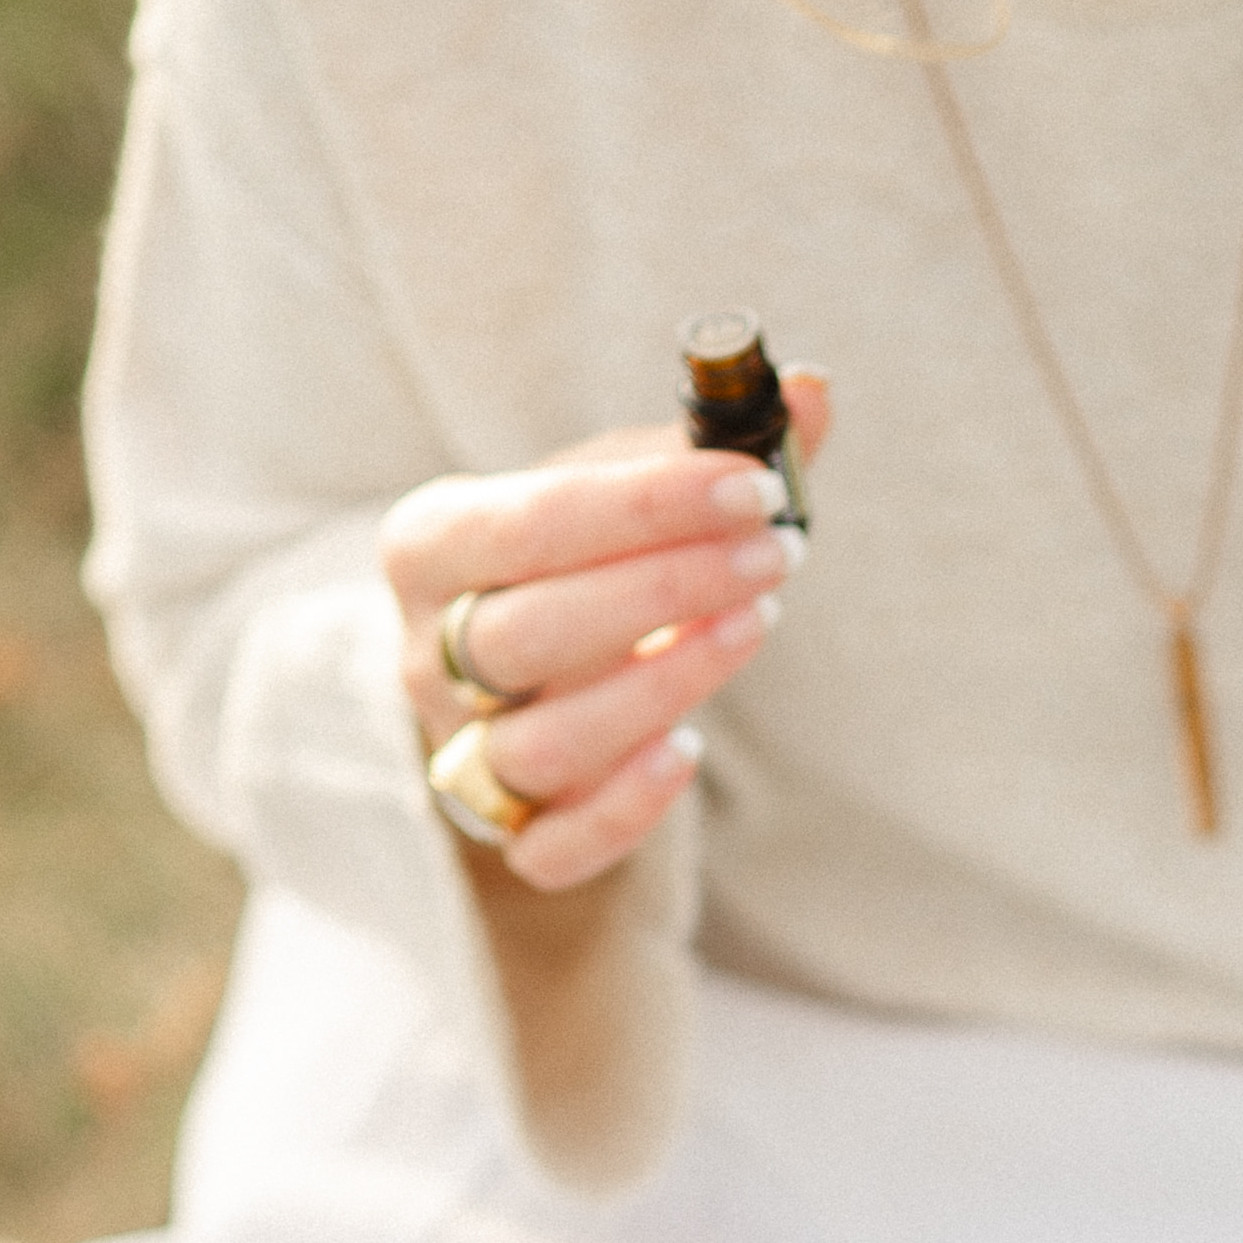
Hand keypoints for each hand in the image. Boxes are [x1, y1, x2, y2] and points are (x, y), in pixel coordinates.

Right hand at [379, 375, 834, 894]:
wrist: (526, 663)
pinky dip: (622, 810)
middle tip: (776, 549)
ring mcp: (461, 750)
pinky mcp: (510, 831)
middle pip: (528, 633)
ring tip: (757, 620)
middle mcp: (427, 651)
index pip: (526, 523)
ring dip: (661, 685)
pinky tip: (689, 749)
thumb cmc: (581, 556)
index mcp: (432, 542)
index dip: (644, 505)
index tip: (751, 485)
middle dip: (664, 588)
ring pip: (544, 744)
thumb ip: (712, 446)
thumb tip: (815, 393)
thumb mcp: (627, 486)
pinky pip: (551, 849)